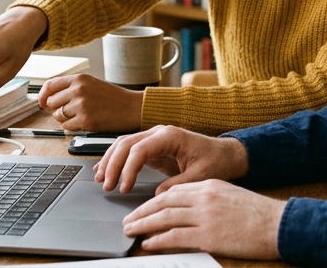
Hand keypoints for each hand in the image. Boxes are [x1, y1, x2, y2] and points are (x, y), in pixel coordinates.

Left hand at [39, 74, 143, 132]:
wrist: (131, 108)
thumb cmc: (112, 97)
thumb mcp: (91, 84)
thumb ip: (70, 88)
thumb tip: (47, 99)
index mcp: (79, 78)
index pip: (49, 85)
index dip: (42, 95)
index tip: (41, 102)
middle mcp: (78, 90)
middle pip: (51, 102)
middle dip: (57, 109)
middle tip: (70, 110)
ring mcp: (81, 106)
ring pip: (58, 116)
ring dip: (65, 119)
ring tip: (81, 115)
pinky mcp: (86, 121)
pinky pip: (67, 127)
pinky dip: (73, 127)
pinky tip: (85, 122)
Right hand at [94, 125, 248, 194]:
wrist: (225, 154)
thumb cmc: (216, 161)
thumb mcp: (200, 176)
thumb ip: (178, 184)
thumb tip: (157, 195)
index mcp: (170, 136)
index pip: (140, 149)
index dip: (128, 169)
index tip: (124, 187)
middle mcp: (159, 132)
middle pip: (126, 143)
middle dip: (113, 165)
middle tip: (106, 186)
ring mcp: (154, 137)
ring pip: (124, 143)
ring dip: (110, 160)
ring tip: (100, 179)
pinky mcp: (153, 146)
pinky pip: (129, 149)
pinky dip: (115, 158)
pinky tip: (105, 169)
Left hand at [122, 179, 283, 259]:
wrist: (277, 223)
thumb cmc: (258, 214)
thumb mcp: (230, 197)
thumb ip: (208, 199)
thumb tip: (187, 210)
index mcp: (208, 186)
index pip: (173, 191)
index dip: (153, 201)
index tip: (143, 208)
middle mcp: (203, 198)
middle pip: (163, 202)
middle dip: (142, 211)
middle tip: (128, 220)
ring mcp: (204, 216)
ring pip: (163, 218)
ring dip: (143, 224)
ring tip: (130, 230)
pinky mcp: (207, 235)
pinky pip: (174, 237)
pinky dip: (157, 240)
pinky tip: (148, 242)